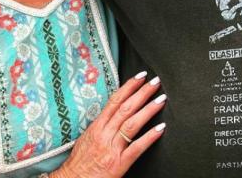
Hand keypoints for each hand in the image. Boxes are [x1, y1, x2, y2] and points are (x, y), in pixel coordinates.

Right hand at [52, 73, 166, 177]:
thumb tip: (115, 111)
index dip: (128, 87)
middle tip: (156, 81)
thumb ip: (102, 125)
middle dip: (142, 93)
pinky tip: (161, 128)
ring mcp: (112, 148)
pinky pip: (137, 148)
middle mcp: (104, 134)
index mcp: (97, 127)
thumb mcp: (87, 137)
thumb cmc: (80, 161)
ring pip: (132, 124)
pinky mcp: (119, 164)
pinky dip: (150, 137)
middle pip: (125, 109)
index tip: (140, 76)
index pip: (114, 101)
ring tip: (161, 100)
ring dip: (148, 110)